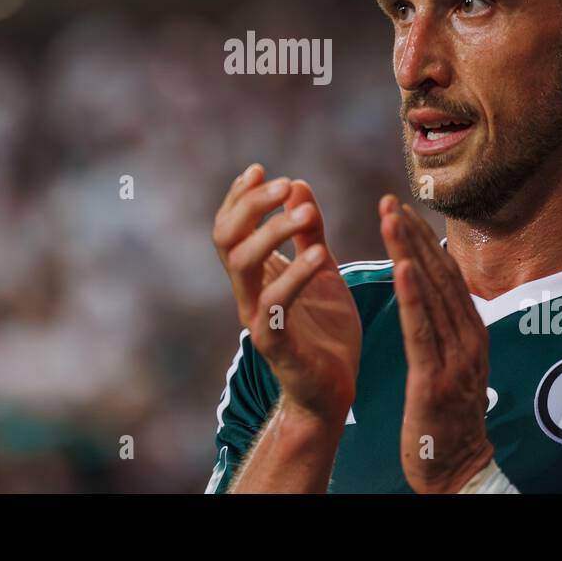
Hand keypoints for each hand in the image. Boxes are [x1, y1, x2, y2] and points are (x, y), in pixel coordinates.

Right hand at [212, 164, 361, 425]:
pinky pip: (274, 304)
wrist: (335, 392)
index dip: (238, 196)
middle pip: (226, 238)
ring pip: (242, 264)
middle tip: (282, 183)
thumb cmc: (325, 330)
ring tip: (306, 213)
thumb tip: (298, 184)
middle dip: (250, 205)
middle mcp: (247, 292)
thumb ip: (309, 231)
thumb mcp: (322, 268)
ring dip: (272, 232)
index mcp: (255, 274)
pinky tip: (318, 255)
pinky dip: (294, 275)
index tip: (259, 168)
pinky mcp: (276, 344)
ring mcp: (258, 317)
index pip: (229, 226)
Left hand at [380, 195, 493, 492]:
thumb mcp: (452, 366)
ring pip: (432, 294)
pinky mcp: (435, 379)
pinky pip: (422, 330)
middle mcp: (469, 339)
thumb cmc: (446, 419)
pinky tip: (402, 268)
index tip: (400, 208)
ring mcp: (456, 358)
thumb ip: (445, 329)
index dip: (422, 240)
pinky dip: (413, 295)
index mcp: (472, 333)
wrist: (457, 470)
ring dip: (409, 252)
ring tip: (390, 218)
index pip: (445, 275)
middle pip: (440, 275)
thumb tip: (435, 291)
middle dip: (412, 235)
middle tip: (389, 199)